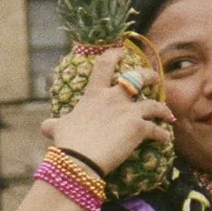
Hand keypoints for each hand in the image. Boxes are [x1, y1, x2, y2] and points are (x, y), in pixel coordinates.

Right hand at [39, 47, 173, 173]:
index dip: (114, 55)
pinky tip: (165, 139)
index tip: (121, 51)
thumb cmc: (69, 142)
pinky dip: (162, 135)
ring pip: (154, 104)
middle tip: (154, 78)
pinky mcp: (139, 128)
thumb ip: (55, 124)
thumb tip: (45, 126)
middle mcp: (114, 98)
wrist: (80, 159)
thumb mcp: (59, 129)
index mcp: (95, 94)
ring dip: (162, 108)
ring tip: (167, 113)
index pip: (105, 65)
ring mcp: (128, 112)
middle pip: (138, 78)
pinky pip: (156, 130)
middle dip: (149, 76)